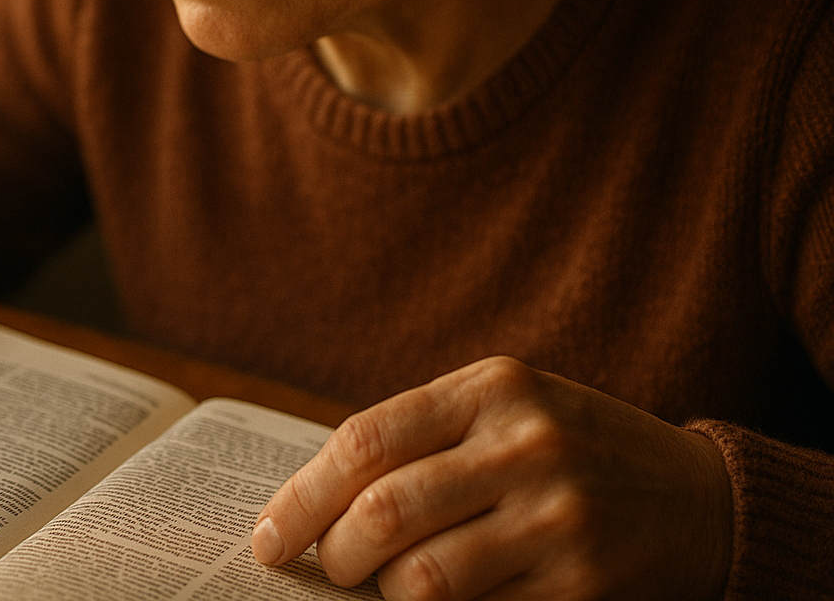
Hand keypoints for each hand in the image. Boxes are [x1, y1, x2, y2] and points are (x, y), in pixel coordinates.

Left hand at [252, 357, 733, 600]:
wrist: (701, 498)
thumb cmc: (570, 450)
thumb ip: (422, 441)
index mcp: (491, 388)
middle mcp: (525, 444)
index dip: (302, 497)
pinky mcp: (584, 584)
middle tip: (325, 571)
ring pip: (422, 578)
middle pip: (382, 513)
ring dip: (381, 596)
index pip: (365, 441)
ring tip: (380, 591)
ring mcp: (558, 516)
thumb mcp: (505, 411)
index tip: (267, 538)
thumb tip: (313, 505)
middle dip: (333, 556)